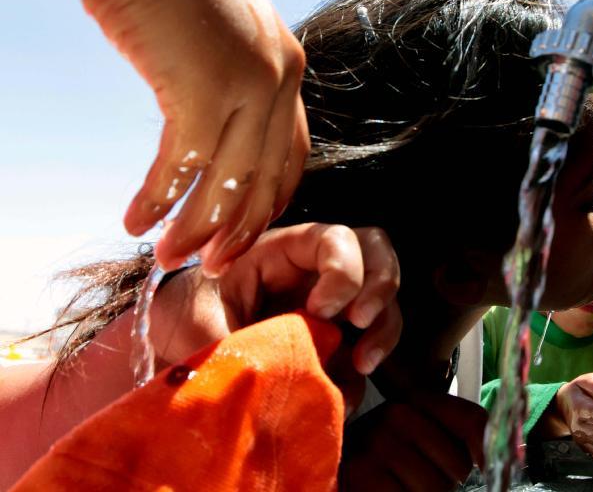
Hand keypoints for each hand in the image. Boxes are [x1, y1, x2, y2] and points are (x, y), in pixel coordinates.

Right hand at [81, 0, 309, 274]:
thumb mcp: (228, 35)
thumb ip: (237, 80)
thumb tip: (218, 128)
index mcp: (288, 68)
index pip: (291, 153)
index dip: (271, 201)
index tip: (247, 231)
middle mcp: (278, 81)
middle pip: (267, 180)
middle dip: (240, 231)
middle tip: (216, 266)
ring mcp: (246, 87)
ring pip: (228, 184)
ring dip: (197, 228)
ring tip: (171, 258)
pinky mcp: (203, 92)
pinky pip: (184, 167)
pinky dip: (160, 199)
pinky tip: (138, 220)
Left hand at [152, 225, 400, 377]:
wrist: (177, 352)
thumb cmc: (184, 322)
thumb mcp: (198, 321)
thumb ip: (234, 335)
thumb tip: (274, 362)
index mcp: (281, 251)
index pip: (333, 238)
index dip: (343, 268)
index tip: (322, 310)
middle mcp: (316, 269)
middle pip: (375, 252)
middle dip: (379, 285)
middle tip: (360, 322)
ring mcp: (333, 300)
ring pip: (384, 295)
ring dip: (384, 327)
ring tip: (362, 363)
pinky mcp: (339, 336)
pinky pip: (373, 339)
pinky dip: (371, 359)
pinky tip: (349, 386)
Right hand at [340, 393, 485, 490]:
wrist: (336, 467)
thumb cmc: (387, 459)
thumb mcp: (423, 436)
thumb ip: (462, 433)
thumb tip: (490, 459)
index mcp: (416, 399)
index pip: (473, 422)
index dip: (484, 451)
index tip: (480, 465)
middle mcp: (397, 412)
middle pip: (458, 466)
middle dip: (445, 482)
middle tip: (416, 477)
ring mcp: (377, 441)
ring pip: (436, 489)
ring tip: (401, 485)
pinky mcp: (362, 472)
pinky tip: (388, 490)